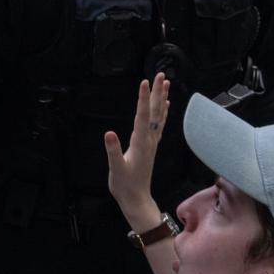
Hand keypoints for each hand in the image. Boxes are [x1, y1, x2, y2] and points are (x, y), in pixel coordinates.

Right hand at [104, 75, 169, 223]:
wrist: (137, 199)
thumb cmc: (124, 185)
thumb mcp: (115, 169)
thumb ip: (112, 151)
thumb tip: (108, 133)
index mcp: (140, 142)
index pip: (142, 116)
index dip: (143, 98)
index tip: (144, 82)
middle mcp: (149, 140)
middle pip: (155, 112)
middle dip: (157, 92)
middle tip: (160, 74)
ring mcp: (151, 143)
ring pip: (159, 116)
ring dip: (162, 99)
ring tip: (165, 84)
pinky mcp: (150, 146)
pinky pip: (159, 125)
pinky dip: (163, 113)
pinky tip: (165, 106)